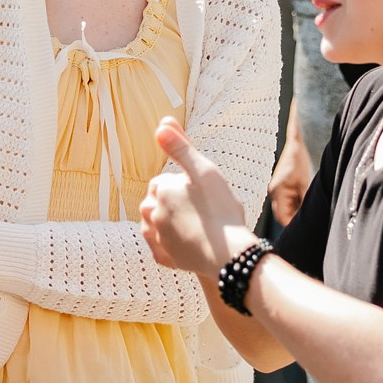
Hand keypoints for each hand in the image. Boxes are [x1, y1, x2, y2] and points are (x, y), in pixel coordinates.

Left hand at [140, 118, 251, 280]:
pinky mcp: (165, 258)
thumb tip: (161, 124)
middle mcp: (153, 214)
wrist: (229, 254)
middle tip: (201, 207)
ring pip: (156, 224)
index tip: (199, 190)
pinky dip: (169, 245)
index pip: (162, 181)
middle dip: (173, 202)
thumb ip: (181, 147)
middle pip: (157, 202)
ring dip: (168, 222)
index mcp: (161, 190)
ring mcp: (158, 238)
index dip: (181, 183)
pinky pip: (161, 249)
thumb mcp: (204, 171)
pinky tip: (187, 242)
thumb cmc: (220, 210)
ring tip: (194, 223)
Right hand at [269, 121, 312, 223]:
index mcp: (277, 192)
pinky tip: (305, 201)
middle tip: (309, 219)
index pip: (281, 217)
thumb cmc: (300, 162)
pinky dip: (295, 205)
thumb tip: (307, 217)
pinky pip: (286, 202)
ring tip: (309, 208)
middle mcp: (273, 193)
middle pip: (282, 215)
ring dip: (295, 212)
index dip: (292, 225)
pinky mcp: (280, 188)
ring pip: (284, 210)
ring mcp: (275, 191)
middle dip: (294, 219)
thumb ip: (304, 201)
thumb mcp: (305, 183)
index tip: (305, 227)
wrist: (295, 146)